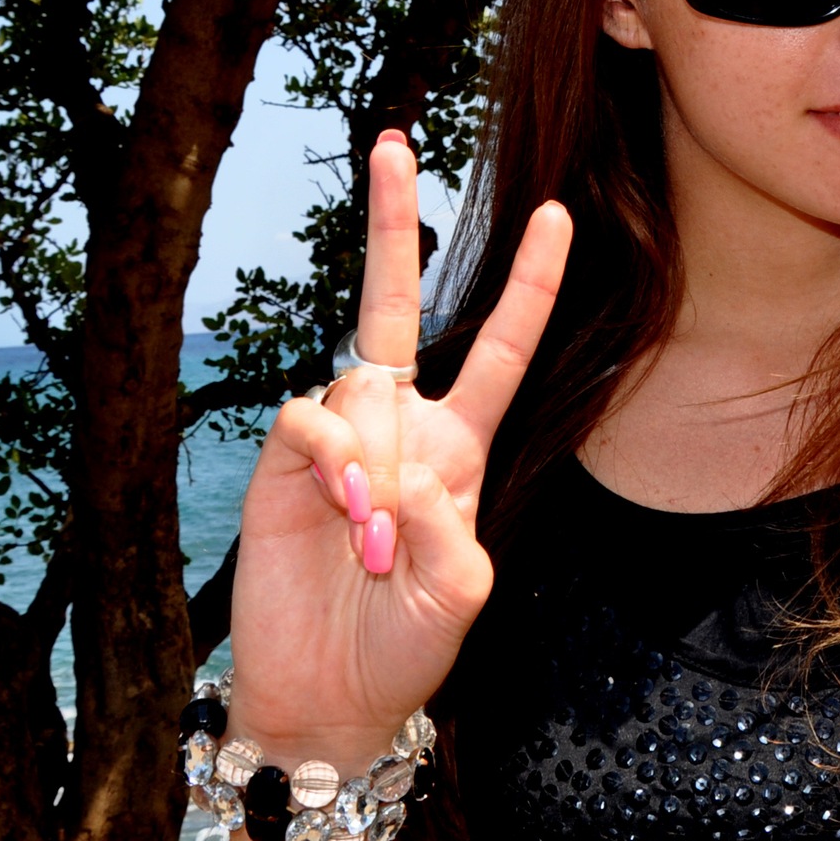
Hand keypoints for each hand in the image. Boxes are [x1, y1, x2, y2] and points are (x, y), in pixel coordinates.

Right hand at [225, 130, 570, 754]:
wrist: (331, 699)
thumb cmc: (408, 644)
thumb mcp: (464, 592)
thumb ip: (450, 524)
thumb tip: (396, 469)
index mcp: (461, 445)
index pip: (500, 347)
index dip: (528, 283)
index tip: (556, 212)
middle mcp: (399, 426)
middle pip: (397, 304)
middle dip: (393, 222)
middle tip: (393, 140)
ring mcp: (337, 441)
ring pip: (362, 388)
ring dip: (379, 465)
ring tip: (379, 544)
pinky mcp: (283, 466)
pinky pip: (312, 421)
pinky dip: (336, 460)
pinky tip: (350, 514)